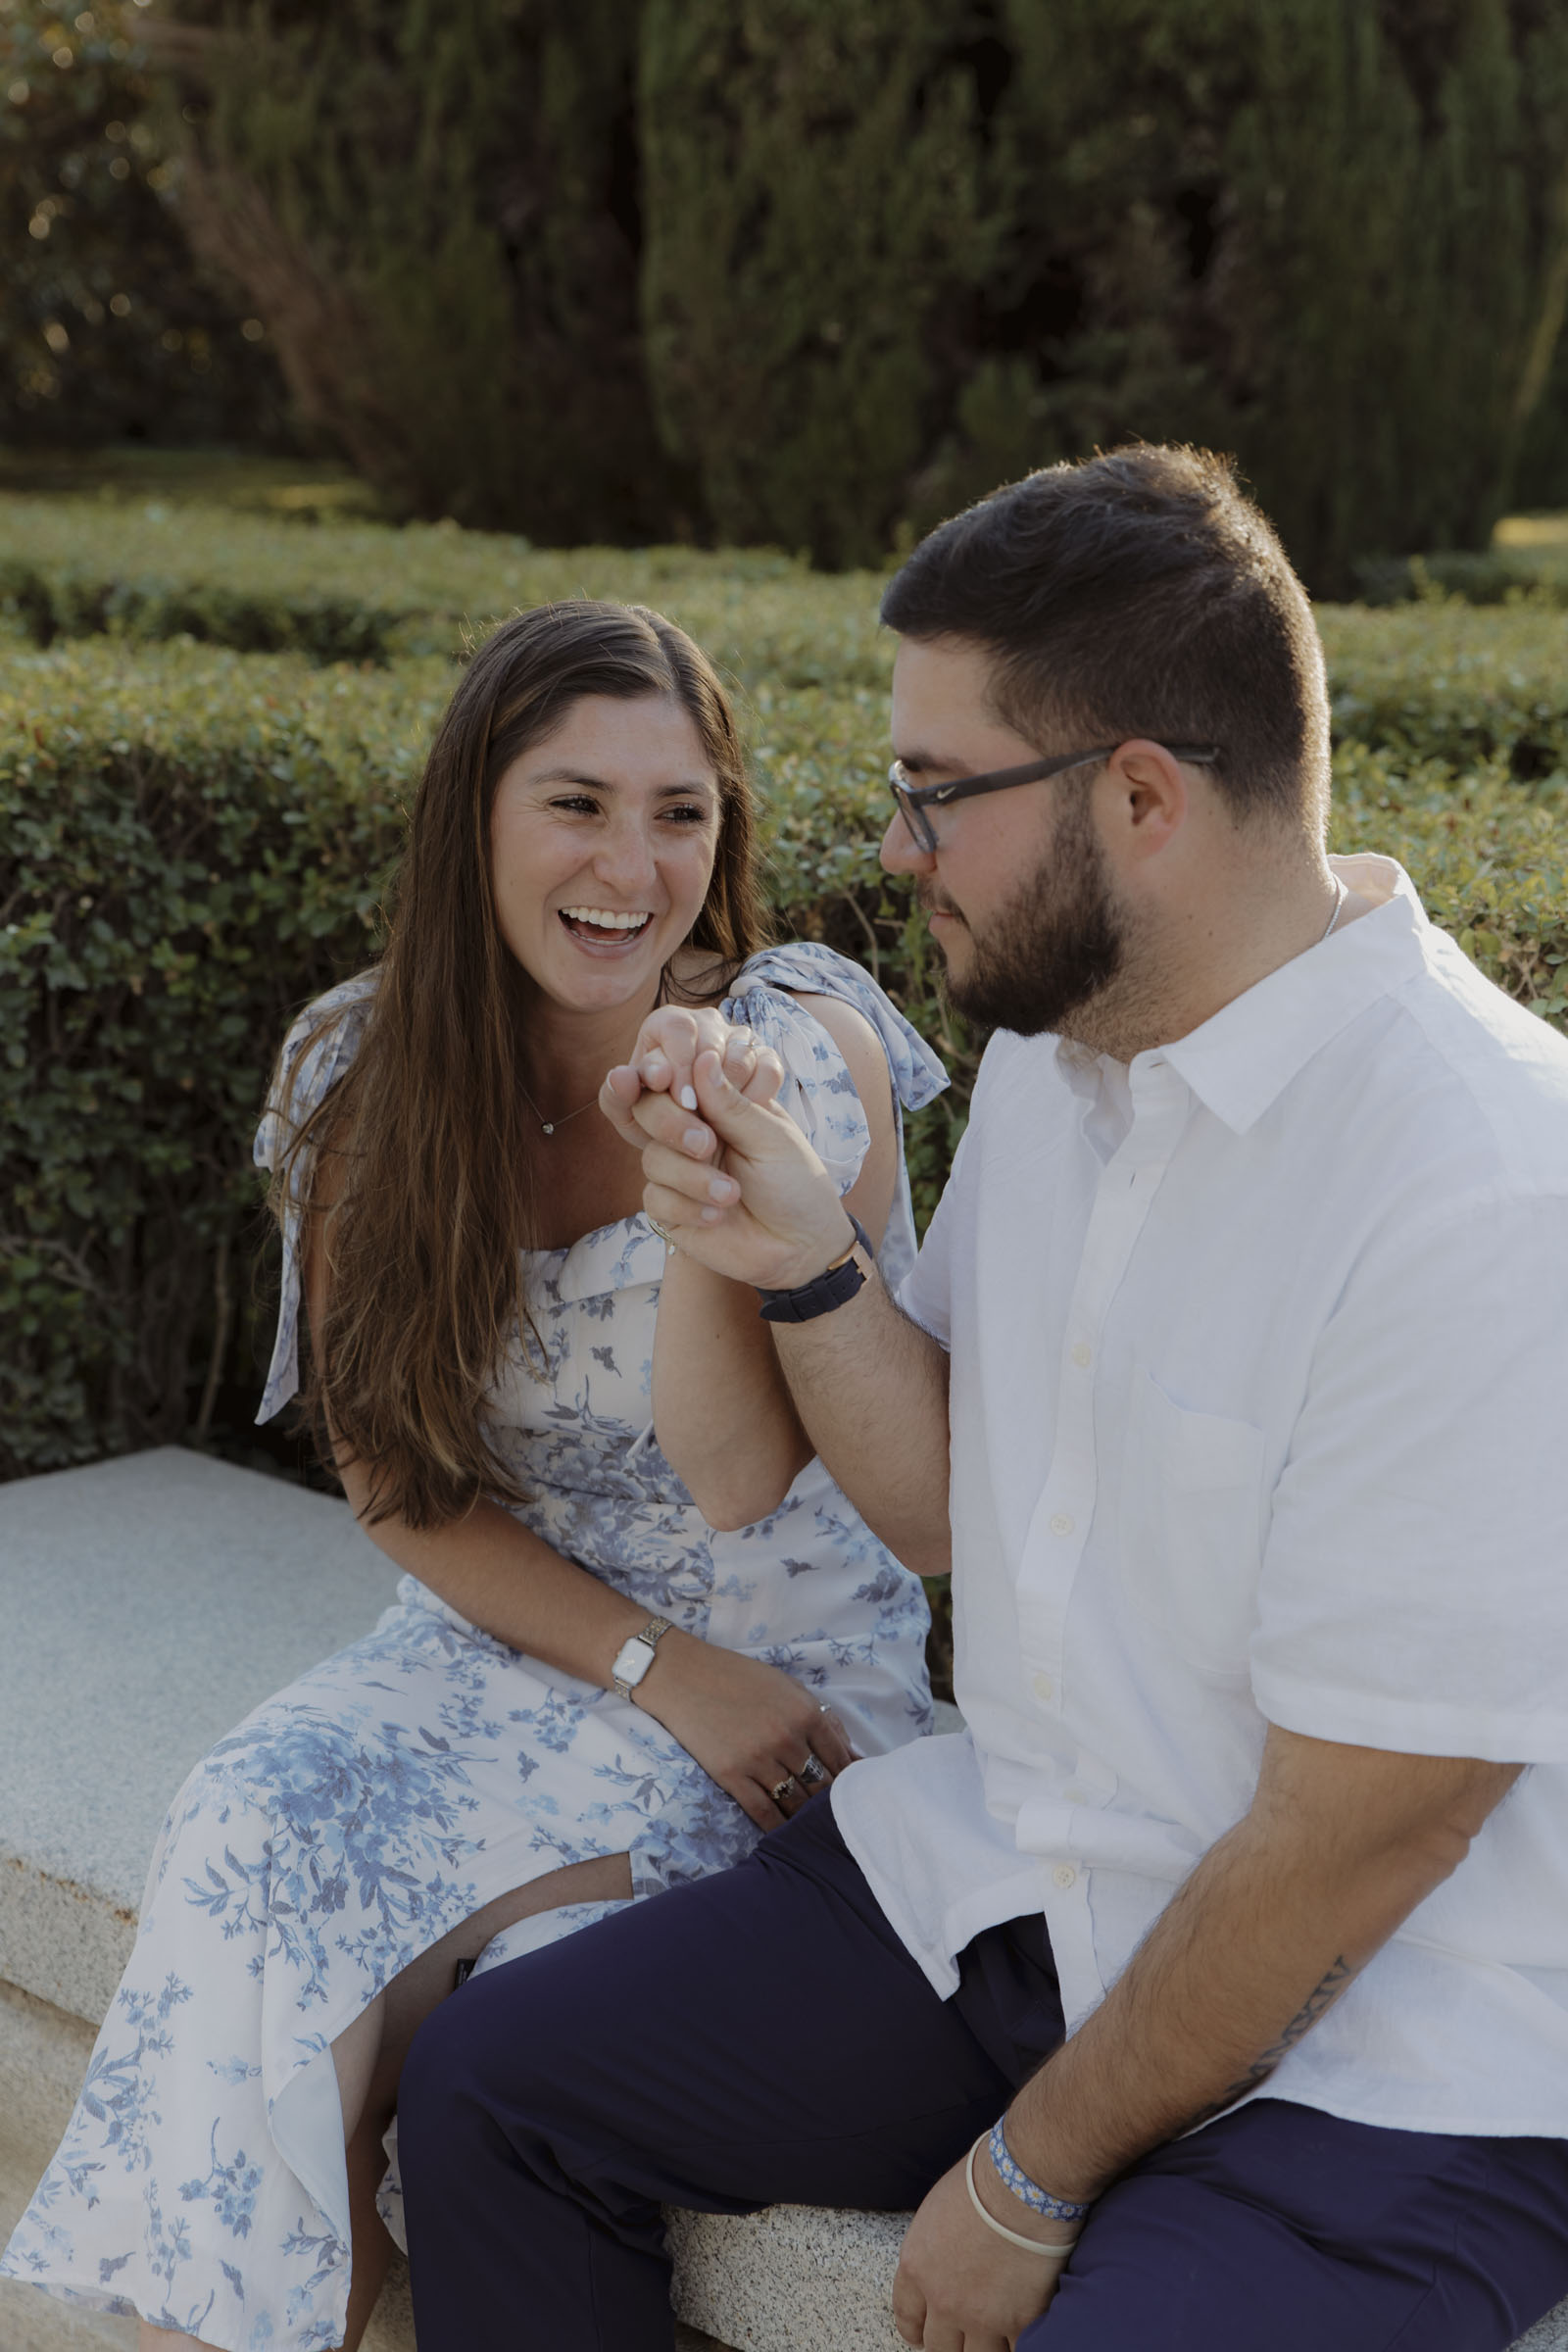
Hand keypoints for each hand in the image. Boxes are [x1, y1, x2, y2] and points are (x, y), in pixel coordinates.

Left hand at [599, 1005, 768, 1150]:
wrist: (700, 1146)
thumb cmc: (659, 1124)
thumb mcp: (633, 1117)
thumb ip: (617, 1099)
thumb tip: (621, 1076)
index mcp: (666, 1025)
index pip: (675, 1028)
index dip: (679, 1064)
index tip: (682, 1101)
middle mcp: (704, 1023)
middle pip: (712, 1039)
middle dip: (705, 1082)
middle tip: (698, 1115)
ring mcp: (738, 1038)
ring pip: (742, 1053)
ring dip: (730, 1092)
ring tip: (717, 1123)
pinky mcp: (765, 1057)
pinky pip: (769, 1068)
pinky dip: (758, 1094)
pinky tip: (742, 1118)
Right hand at [630, 1043, 857, 1290]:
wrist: (802, 1247)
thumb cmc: (796, 1184)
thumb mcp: (770, 1137)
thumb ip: (731, 1103)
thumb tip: (703, 1058)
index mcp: (717, 1108)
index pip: (676, 1080)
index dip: (666, 1078)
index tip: (678, 1088)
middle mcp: (691, 1135)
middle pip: (649, 1111)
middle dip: (673, 1125)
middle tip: (708, 1145)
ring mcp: (678, 1172)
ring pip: (653, 1158)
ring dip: (692, 1177)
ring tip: (731, 1194)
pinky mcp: (671, 1209)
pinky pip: (655, 1197)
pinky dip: (688, 1207)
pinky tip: (718, 1217)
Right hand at [635, 1630, 856, 1829]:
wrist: (683, 1675)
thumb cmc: (738, 1677)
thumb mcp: (788, 1687)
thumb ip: (823, 1719)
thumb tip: (854, 1756)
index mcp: (806, 1713)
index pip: (840, 1759)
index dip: (848, 1780)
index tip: (849, 1792)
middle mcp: (787, 1738)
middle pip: (821, 1785)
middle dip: (829, 1802)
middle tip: (832, 1815)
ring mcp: (758, 1759)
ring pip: (795, 1803)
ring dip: (804, 1817)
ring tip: (810, 1826)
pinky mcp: (731, 1775)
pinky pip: (763, 1812)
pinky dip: (777, 1827)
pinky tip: (783, 1833)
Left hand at [892, 2144, 1075, 2350]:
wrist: (1023, 2185)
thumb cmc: (984, 2179)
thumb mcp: (938, 2210)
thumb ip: (935, 2248)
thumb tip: (946, 2259)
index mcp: (917, 2266)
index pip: (907, 2316)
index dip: (917, 2330)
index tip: (924, 2333)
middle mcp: (942, 2299)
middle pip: (938, 2347)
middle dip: (950, 2342)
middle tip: (964, 2334)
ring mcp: (980, 2316)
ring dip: (985, 2346)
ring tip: (996, 2334)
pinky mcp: (1018, 2322)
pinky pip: (1014, 2351)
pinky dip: (1017, 2343)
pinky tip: (1022, 2332)